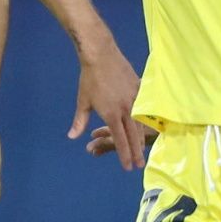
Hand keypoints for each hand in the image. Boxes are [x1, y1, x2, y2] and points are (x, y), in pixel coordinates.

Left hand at [69, 41, 142, 170]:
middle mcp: (126, 109)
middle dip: (136, 152)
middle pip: (133, 135)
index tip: (127, 166)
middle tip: (139, 165)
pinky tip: (148, 123)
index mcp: (112, 114)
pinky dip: (146, 117)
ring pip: (141, 122)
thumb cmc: (90, 79)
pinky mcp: (140, 88)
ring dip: (141, 138)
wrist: (101, 55)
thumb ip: (80, 121)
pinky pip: (145, 106)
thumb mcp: (83, 101)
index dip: (124, 154)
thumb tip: (72, 137)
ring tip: (143, 148)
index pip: (120, 139)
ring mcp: (135, 98)